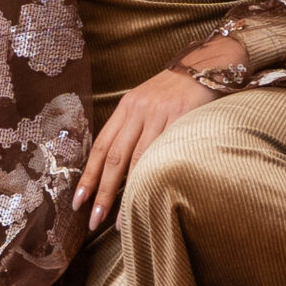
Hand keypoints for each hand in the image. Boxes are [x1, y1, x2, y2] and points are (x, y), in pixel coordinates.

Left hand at [71, 40, 245, 232]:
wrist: (208, 65)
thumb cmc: (176, 90)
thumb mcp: (148, 104)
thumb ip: (133, 129)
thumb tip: (117, 166)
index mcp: (126, 108)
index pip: (100, 146)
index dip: (87, 176)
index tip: (78, 201)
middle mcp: (138, 111)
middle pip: (113, 157)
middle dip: (100, 192)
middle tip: (92, 219)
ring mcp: (159, 114)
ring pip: (136, 160)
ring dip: (126, 193)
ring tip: (120, 220)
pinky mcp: (181, 117)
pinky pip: (164, 152)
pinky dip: (154, 176)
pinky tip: (150, 195)